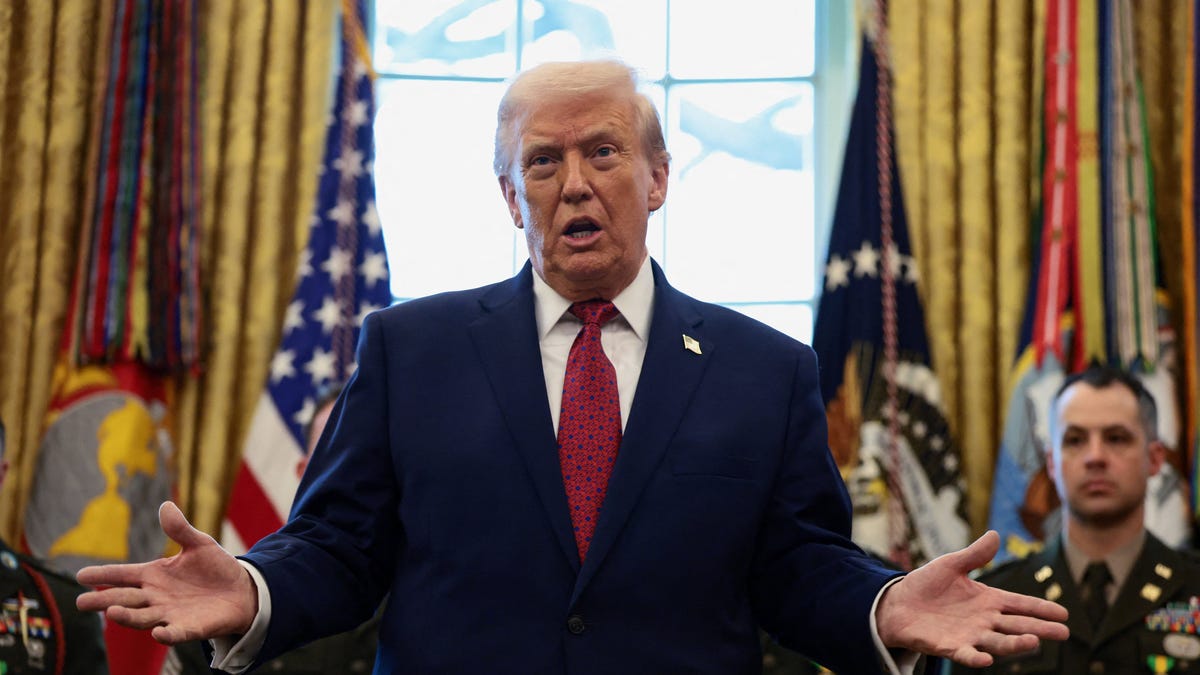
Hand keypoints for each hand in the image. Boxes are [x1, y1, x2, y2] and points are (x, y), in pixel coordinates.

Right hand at [76, 501, 257, 643]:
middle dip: (104, 600)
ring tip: (112, 612)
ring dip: (128, 617)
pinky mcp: (189, 628)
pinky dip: (166, 634)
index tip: (81, 575)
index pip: (123, 575)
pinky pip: (175, 633)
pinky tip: (158, 633)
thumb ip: (180, 529)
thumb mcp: (199, 544)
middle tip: (82, 601)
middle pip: (124, 599)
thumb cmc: (214, 568)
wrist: (241, 590)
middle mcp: (155, 597)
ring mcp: (170, 614)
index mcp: (153, 575)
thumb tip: (165, 505)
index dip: (103, 574)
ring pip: (143, 618)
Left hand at [876, 530, 1068, 666]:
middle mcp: (984, 620)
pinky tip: (986, 660)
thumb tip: (996, 534)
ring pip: (997, 642)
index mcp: (988, 600)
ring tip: (1033, 642)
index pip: (1020, 604)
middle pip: (1017, 625)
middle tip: (1063, 633)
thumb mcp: (951, 565)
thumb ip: (974, 555)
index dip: (1041, 608)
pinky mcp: (949, 646)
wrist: (897, 604)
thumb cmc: (927, 585)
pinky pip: (965, 654)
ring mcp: (969, 635)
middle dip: (1040, 629)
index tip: (1064, 613)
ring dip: (1014, 644)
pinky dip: (975, 658)